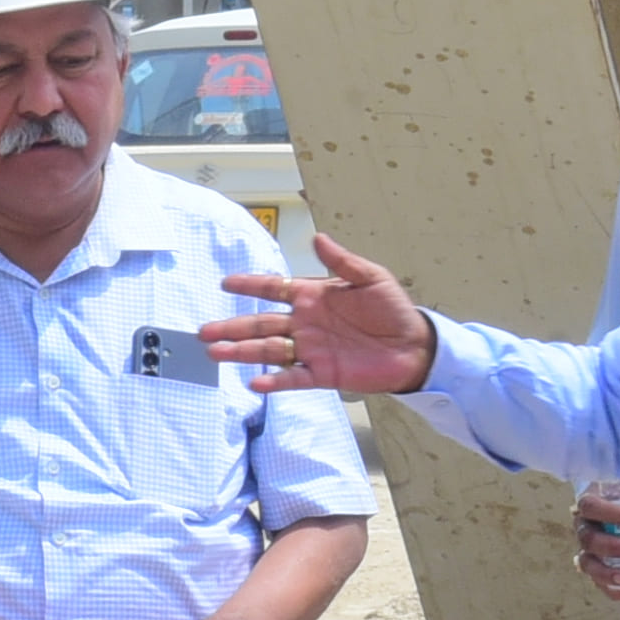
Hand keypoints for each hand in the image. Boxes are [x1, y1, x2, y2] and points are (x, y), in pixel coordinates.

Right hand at [210, 231, 440, 397]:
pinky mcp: (323, 373)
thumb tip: (318, 237)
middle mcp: (305, 323)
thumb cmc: (393, 309)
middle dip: (233, 326)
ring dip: (243, 351)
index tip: (226, 283)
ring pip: (269, 350)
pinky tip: (255, 382)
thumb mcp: (372, 277)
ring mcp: (311, 349)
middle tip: (205, 331)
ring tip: (216, 353)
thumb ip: (343, 261)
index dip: (251, 285)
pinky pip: (294, 378)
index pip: (274, 289)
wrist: (414, 346)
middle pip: (261, 324)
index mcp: (313, 296)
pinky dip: (275, 381)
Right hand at [575, 484, 619, 604]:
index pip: (590, 506)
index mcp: (592, 505)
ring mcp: (588, 551)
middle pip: (588, 538)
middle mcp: (585, 527)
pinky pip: (597, 583)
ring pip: (587, 563)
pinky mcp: (597, 570)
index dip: (610, 512)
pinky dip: (611, 589)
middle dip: (612, 545)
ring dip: (606, 572)